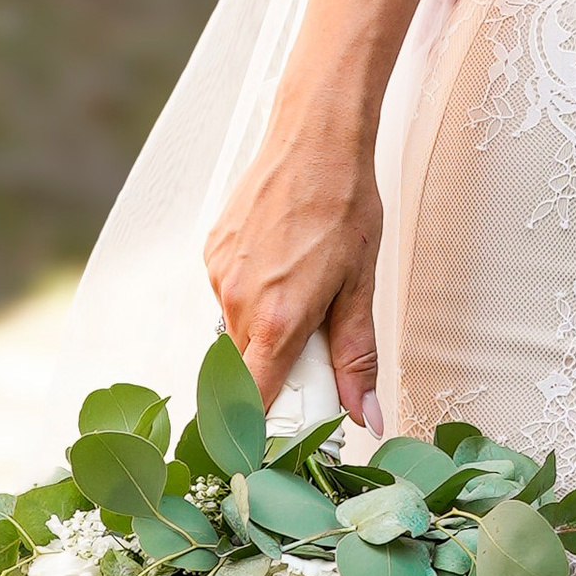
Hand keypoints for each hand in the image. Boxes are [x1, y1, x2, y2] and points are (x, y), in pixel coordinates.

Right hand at [204, 105, 384, 429]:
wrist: (316, 137)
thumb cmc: (346, 204)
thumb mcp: (361, 286)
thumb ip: (356, 358)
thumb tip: (364, 416)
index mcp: (277, 320)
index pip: (251, 403)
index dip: (261, 429)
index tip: (280, 438)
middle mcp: (238, 302)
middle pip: (249, 368)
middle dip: (280, 372)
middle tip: (318, 343)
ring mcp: (218, 276)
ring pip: (239, 331)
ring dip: (269, 329)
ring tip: (306, 286)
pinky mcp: (211, 253)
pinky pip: (230, 295)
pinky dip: (255, 295)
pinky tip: (284, 262)